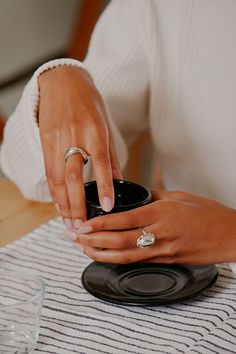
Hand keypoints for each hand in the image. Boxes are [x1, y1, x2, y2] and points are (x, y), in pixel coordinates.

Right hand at [38, 65, 121, 227]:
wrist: (62, 82)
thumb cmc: (89, 103)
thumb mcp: (105, 125)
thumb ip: (111, 156)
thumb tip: (119, 181)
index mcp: (95, 131)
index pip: (100, 163)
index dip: (104, 186)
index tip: (106, 207)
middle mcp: (75, 136)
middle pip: (74, 175)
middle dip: (76, 203)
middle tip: (81, 225)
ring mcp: (57, 138)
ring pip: (58, 177)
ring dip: (63, 202)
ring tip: (69, 221)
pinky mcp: (45, 141)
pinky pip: (49, 170)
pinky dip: (54, 190)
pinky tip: (58, 204)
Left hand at [72, 191, 235, 264]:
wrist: (230, 236)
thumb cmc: (208, 214)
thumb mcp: (179, 197)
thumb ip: (153, 197)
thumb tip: (133, 197)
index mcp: (162, 213)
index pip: (124, 220)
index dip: (100, 224)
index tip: (83, 224)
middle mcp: (160, 233)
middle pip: (119, 241)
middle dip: (92, 240)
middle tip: (72, 236)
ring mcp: (163, 250)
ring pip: (124, 256)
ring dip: (99, 254)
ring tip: (81, 248)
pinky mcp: (166, 261)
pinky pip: (137, 262)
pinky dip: (116, 260)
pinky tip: (103, 257)